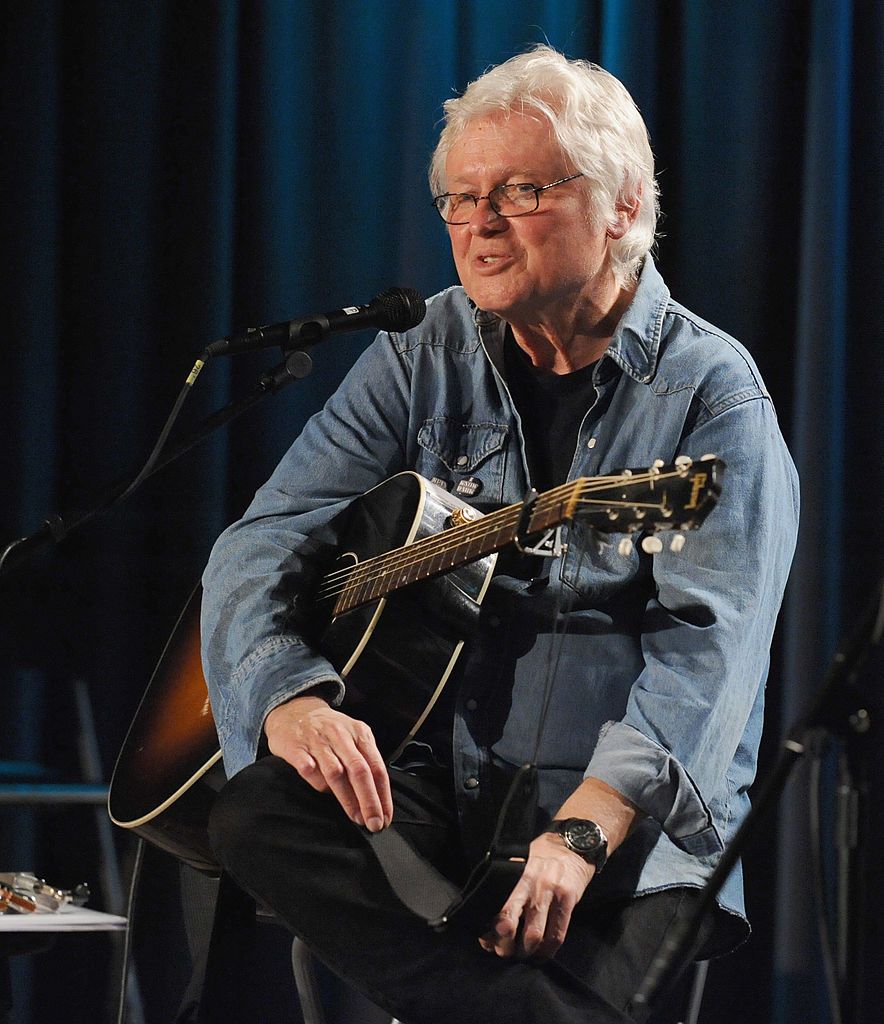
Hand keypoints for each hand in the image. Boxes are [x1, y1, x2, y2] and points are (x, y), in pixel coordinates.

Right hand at [264, 695, 392, 831]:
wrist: (295, 710)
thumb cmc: (330, 731)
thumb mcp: (353, 738)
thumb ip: (364, 762)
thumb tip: (377, 799)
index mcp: (359, 733)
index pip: (377, 767)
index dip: (383, 795)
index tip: (386, 817)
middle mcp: (340, 735)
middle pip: (359, 770)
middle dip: (369, 800)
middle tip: (374, 823)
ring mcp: (317, 740)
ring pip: (335, 772)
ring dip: (347, 798)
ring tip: (355, 817)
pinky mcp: (295, 746)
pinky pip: (307, 768)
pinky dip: (315, 781)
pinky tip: (323, 792)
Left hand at [479, 833, 593, 959]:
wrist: (573, 845)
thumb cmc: (541, 857)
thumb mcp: (520, 863)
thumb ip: (508, 886)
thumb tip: (491, 919)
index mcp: (516, 875)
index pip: (500, 907)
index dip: (492, 931)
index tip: (488, 942)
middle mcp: (532, 884)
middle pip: (513, 924)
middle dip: (506, 945)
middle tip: (504, 953)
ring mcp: (551, 892)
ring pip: (535, 935)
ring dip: (527, 952)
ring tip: (524, 955)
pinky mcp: (568, 900)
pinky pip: (558, 935)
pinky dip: (548, 951)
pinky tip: (542, 954)